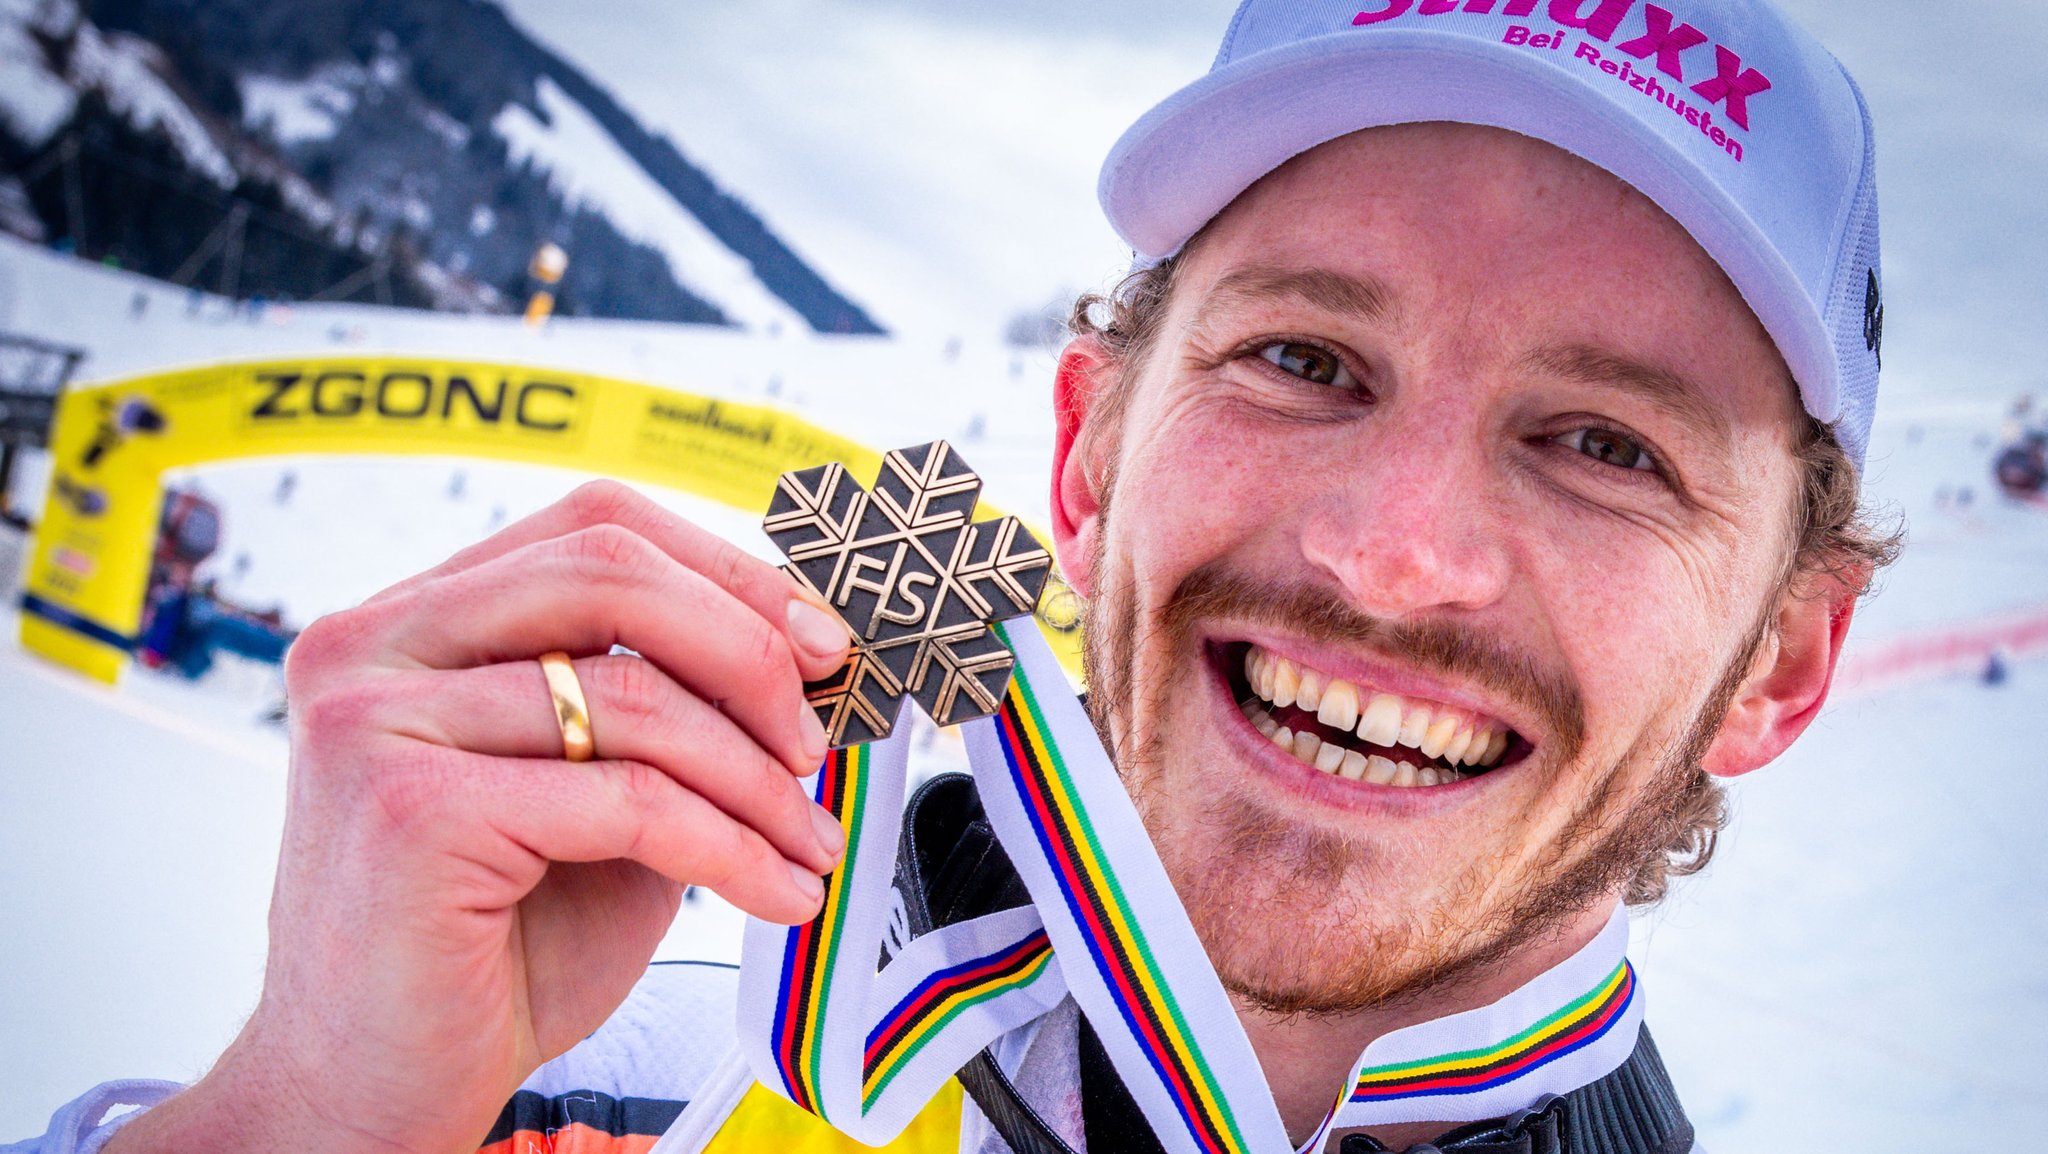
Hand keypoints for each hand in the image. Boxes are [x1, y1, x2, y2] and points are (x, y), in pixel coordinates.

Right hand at [105, 481, 851, 1153]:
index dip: (725, 571)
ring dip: (756, 779)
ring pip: (634, 697)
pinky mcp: (410, 809)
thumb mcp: (591, 798)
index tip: (819, 641)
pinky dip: (730, 847)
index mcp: (411, 620)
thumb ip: (658, 713)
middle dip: (748, 652)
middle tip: (816, 739)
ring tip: (807, 844)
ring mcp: (375, 720)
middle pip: (609, 573)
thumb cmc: (490, 948)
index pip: (593, 527)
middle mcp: (372, 646)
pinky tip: (775, 891)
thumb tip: (803, 658)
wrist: (371, 1092)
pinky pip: (628, 800)